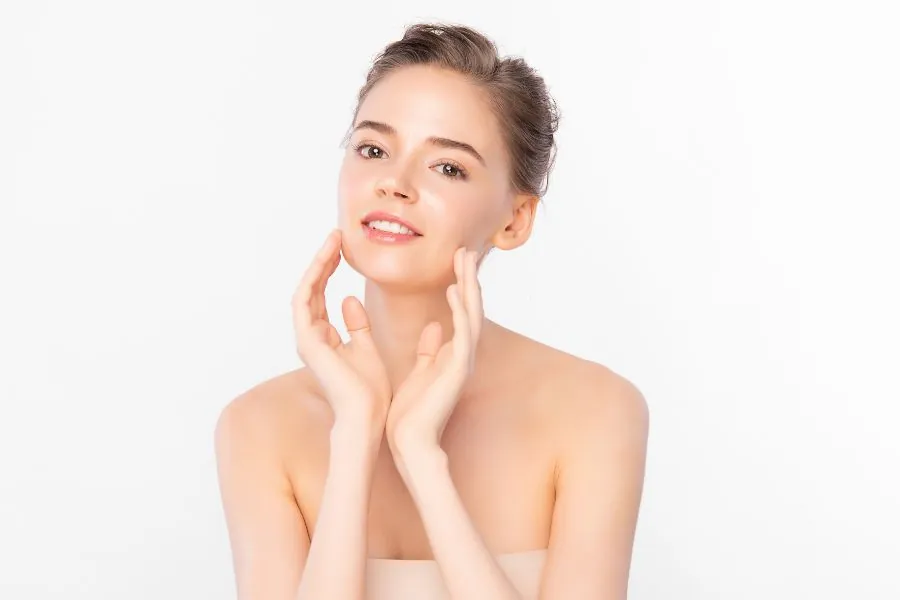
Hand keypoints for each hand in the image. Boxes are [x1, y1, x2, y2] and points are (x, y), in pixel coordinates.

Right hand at [292, 229, 390, 432]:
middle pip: (312, 288)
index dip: (329, 269)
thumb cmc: (370, 391)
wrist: (367, 416)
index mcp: (325, 338)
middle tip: (336, 235)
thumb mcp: (367, 349)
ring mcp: (306, 339)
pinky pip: (304, 301)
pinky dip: (314, 278)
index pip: (322, 294)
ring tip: (332, 240)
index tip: (342, 247)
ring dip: (317, 263)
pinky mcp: (307, 341)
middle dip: (323, 260)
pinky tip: (326, 259)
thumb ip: (357, 325)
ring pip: (306, 290)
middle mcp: (311, 336)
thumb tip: (349, 299)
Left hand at [385, 248, 483, 453]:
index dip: (461, 286)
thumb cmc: (412, 413)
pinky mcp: (457, 371)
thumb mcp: (420, 372)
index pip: (460, 313)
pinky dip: (460, 312)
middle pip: (470, 308)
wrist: (410, 443)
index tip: (455, 261)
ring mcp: (462, 362)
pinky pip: (463, 335)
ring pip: (471, 315)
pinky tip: (455, 291)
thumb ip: (430, 350)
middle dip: (468, 279)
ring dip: (469, 286)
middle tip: (467, 250)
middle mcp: (462, 355)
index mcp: (452, 354)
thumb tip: (435, 327)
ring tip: (465, 259)